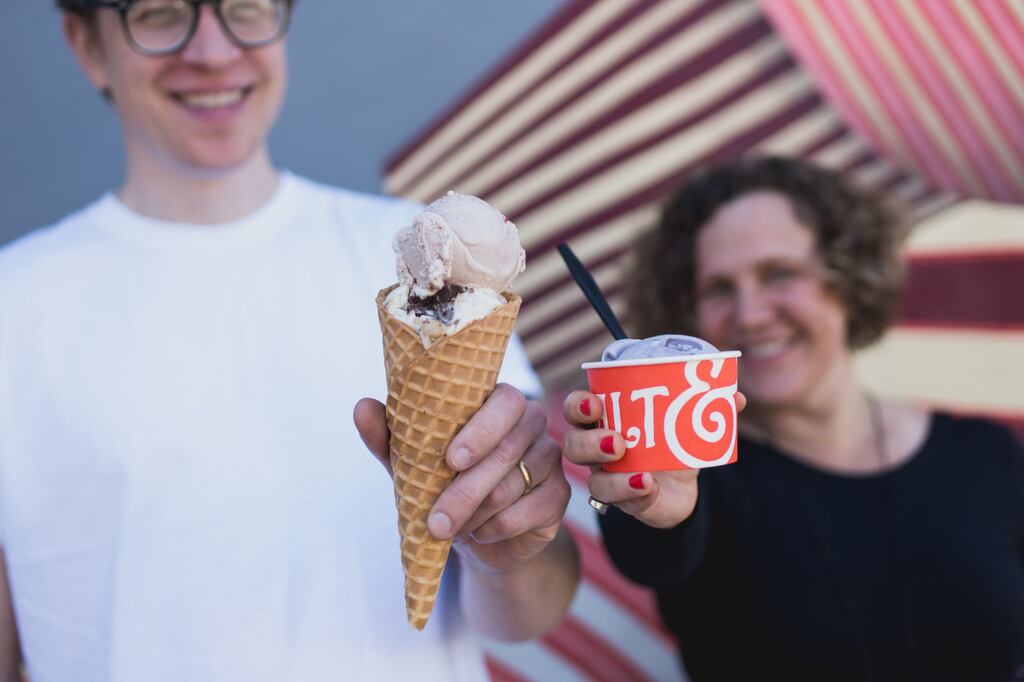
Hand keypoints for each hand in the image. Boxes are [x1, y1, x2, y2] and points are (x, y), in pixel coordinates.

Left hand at [354, 384, 569, 574]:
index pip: (505, 401)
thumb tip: (361, 407)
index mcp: (500, 403)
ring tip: (450, 526)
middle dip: (465, 490)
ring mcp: (550, 459)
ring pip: (512, 486)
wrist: (478, 534)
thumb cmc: (444, 483)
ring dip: (474, 514)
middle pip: (505, 451)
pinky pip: (527, 513)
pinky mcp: (559, 497)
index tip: (450, 459)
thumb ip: (389, 436)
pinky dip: (494, 529)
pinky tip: (477, 532)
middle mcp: (532, 424)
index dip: (481, 430)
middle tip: (436, 521)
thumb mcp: (413, 464)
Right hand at [561, 390, 746, 528]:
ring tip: (636, 469)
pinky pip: (619, 501)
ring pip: (592, 479)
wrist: (682, 489)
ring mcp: (607, 479)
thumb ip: (707, 407)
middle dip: (588, 441)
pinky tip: (647, 485)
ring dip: (612, 475)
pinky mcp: (624, 502)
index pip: (577, 408)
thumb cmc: (672, 444)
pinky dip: (632, 492)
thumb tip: (735, 395)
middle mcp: (597, 450)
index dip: (578, 405)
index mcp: (606, 420)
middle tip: (618, 441)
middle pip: (573, 444)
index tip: (595, 403)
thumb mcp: (686, 423)